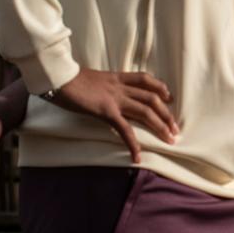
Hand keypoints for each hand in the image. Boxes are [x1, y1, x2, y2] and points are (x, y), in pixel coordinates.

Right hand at [48, 69, 178, 162]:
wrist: (58, 75)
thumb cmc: (67, 78)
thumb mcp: (89, 79)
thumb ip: (99, 86)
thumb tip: (99, 93)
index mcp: (116, 77)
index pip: (144, 79)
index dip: (160, 87)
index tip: (169, 97)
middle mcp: (119, 87)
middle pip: (152, 98)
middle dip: (166, 114)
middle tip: (175, 128)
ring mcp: (114, 98)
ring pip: (145, 111)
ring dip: (160, 126)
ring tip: (170, 139)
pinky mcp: (106, 111)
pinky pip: (124, 129)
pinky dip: (133, 144)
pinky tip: (137, 157)